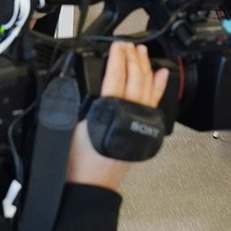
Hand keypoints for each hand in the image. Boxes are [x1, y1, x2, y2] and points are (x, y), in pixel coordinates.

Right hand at [66, 43, 168, 190]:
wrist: (90, 185)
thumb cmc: (78, 161)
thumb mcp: (69, 125)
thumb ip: (75, 101)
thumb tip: (78, 81)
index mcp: (110, 112)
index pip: (116, 77)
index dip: (117, 59)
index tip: (116, 45)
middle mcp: (130, 115)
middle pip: (136, 79)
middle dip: (133, 59)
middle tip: (128, 45)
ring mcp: (140, 122)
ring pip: (147, 88)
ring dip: (145, 68)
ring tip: (142, 53)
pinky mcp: (144, 129)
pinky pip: (154, 103)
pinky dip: (158, 87)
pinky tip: (161, 75)